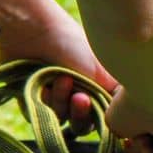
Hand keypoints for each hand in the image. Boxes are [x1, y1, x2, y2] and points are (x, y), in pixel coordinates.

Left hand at [0, 7, 114, 137]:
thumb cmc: (71, 44)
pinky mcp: (30, 97)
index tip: (88, 100)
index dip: (95, 115)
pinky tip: (41, 84)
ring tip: (59, 79)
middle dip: (78, 113)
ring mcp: (52, 96)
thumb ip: (115, 100)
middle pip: (80, 124)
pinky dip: (42, 103)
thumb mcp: (103, 72)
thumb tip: (122, 118)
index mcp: (94, 86)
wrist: (32, 28)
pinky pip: (38, 116)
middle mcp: (75, 92)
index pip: (100, 118)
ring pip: (60, 120)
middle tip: (77, 97)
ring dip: (60, 102)